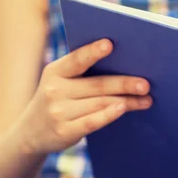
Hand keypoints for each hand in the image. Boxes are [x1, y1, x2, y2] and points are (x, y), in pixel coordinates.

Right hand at [15, 39, 152, 154]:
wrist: (30, 134)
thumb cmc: (58, 99)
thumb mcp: (60, 82)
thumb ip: (84, 72)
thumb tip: (127, 64)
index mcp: (55, 72)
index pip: (76, 60)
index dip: (93, 52)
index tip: (110, 44)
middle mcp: (54, 91)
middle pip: (97, 84)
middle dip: (124, 83)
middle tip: (146, 84)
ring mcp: (58, 112)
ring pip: (101, 103)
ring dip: (127, 101)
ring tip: (147, 99)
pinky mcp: (64, 131)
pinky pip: (92, 121)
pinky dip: (109, 115)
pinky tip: (124, 109)